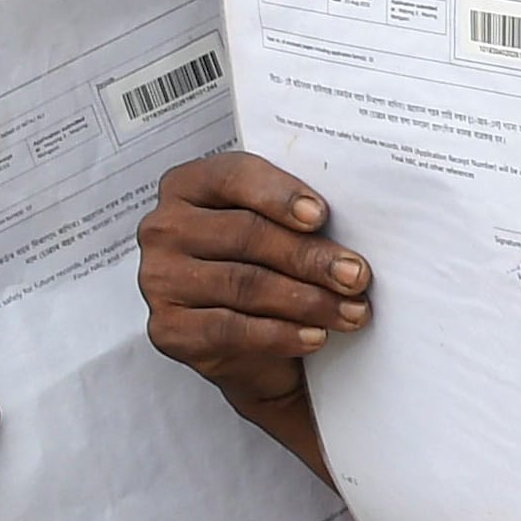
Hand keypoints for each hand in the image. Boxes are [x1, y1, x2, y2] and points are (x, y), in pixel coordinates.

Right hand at [136, 153, 362, 467]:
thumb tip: (361, 218)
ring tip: (353, 312)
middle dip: (310, 258)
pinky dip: (281, 334)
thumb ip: (301, 214)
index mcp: (189, 186)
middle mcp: (165, 229)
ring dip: (308, 301)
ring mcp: (159, 280)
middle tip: (357, 275)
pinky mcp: (167, 328)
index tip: (320, 216)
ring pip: (244, 284)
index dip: (279, 194)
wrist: (251, 343)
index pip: (233, 177)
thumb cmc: (270, 267)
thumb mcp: (281, 231)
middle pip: (246, 235)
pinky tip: (316, 336)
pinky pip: (231, 329)